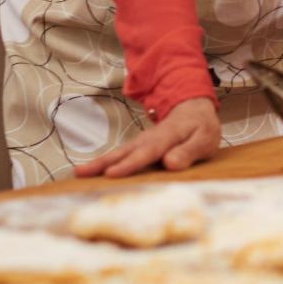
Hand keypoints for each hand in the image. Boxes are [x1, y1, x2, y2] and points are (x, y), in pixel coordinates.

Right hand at [74, 97, 220, 178]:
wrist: (193, 110)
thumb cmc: (201, 128)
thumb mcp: (205, 138)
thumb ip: (189, 151)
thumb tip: (170, 164)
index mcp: (167, 136)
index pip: (148, 152)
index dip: (130, 164)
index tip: (111, 174)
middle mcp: (149, 138)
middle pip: (125, 152)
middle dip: (103, 163)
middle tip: (80, 173)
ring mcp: (141, 141)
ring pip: (118, 152)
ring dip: (98, 163)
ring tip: (78, 173)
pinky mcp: (137, 147)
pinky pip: (120, 155)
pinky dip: (104, 163)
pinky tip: (89, 173)